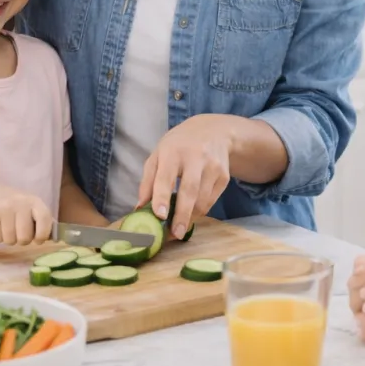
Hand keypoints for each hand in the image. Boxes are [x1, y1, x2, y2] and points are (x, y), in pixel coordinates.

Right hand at [0, 184, 52, 244]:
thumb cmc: (14, 205)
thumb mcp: (30, 207)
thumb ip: (41, 221)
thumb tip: (55, 238)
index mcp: (35, 201)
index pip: (45, 219)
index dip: (43, 234)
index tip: (38, 240)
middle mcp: (21, 203)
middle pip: (25, 237)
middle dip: (22, 240)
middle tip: (19, 234)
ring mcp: (5, 208)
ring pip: (10, 240)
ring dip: (8, 240)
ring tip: (7, 229)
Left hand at [137, 114, 233, 239]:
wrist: (213, 131)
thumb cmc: (178, 145)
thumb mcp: (158, 155)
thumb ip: (148, 181)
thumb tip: (140, 209)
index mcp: (172, 152)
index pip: (166, 177)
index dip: (162, 197)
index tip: (159, 215)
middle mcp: (195, 157)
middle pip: (189, 191)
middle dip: (182, 215)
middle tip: (175, 234)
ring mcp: (213, 167)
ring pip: (202, 199)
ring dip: (190, 217)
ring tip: (179, 229)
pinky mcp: (224, 176)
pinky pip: (211, 200)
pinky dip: (200, 211)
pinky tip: (192, 213)